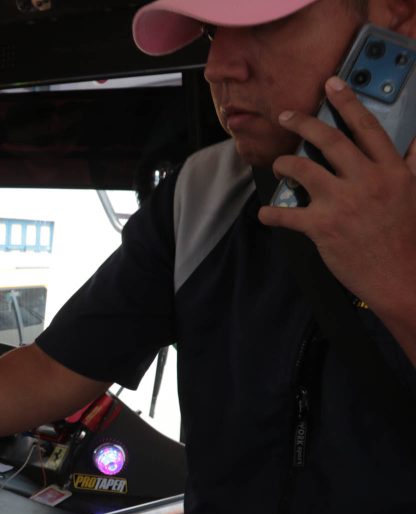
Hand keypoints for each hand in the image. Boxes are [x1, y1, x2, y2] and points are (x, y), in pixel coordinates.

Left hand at [258, 76, 415, 322]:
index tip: (332, 84)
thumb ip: (413, 164)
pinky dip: (271, 213)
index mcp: (391, 171)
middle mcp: (367, 181)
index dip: (347, 102)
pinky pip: (286, 214)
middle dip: (302, 122)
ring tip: (279, 165)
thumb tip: (415, 140)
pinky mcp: (322, 227)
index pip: (367, 127)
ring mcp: (343, 203)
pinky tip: (265, 213)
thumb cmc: (407, 238)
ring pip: (302, 169)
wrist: (402, 277)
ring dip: (284, 163)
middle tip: (287, 116)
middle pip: (329, 140)